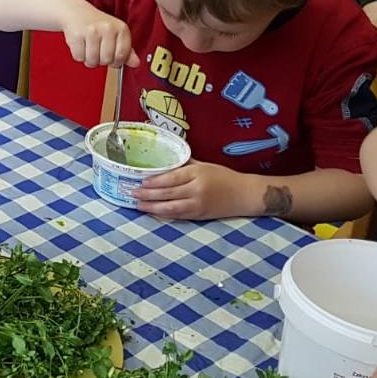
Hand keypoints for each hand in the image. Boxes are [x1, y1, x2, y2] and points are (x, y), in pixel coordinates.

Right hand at [60, 6, 137, 67]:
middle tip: (98, 52)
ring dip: (89, 60)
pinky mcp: (77, 35)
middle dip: (101, 61)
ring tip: (89, 50)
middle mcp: (108, 28)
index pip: (122, 55)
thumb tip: (136, 63)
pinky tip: (81, 46)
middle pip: (107, 60)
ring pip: (92, 60)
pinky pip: (79, 57)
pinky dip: (79, 56)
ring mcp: (92, 31)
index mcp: (121, 28)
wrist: (76, 12)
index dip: (116, 62)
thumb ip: (127, 50)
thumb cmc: (97, 25)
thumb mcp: (116, 34)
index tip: (112, 59)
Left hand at [133, 162, 255, 219]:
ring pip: (171, 207)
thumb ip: (185, 164)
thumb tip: (164, 162)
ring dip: (152, 206)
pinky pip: (178, 215)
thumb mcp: (205, 165)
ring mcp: (198, 204)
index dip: (155, 181)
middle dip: (148, 194)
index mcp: (198, 174)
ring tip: (138, 204)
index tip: (142, 181)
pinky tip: (153, 212)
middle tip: (132, 193)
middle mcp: (197, 189)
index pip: (172, 178)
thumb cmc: (223, 177)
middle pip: (168, 193)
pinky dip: (163, 214)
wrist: (244, 195)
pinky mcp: (199, 215)